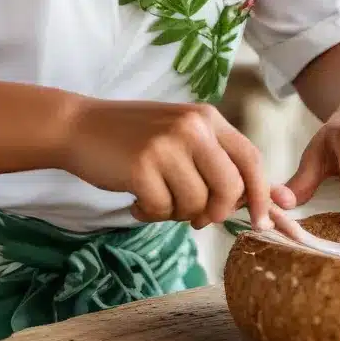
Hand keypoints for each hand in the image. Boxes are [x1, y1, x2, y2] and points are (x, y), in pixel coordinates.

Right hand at [60, 98, 273, 230]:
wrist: (78, 126)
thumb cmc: (132, 138)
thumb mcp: (179, 136)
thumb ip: (213, 161)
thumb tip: (252, 204)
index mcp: (206, 118)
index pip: (250, 158)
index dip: (261, 195)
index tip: (262, 222)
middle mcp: (192, 127)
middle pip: (230, 188)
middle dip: (216, 213)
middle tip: (194, 218)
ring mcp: (167, 145)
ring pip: (197, 204)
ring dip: (177, 213)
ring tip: (155, 198)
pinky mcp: (142, 167)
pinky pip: (164, 210)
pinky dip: (150, 213)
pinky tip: (136, 200)